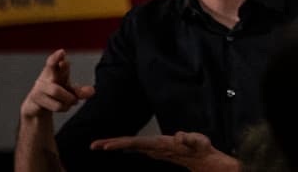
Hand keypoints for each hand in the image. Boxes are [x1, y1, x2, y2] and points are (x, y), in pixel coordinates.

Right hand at [20, 49, 94, 120]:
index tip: (61, 52)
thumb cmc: (56, 91)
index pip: (55, 60)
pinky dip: (65, 107)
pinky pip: (56, 105)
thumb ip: (80, 91)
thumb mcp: (69, 90)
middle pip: (51, 67)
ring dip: (69, 98)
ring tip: (73, 101)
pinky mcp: (35, 99)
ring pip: (57, 91)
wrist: (36, 106)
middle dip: (56, 61)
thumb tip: (92, 92)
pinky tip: (64, 107)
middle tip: (64, 62)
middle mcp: (47, 75)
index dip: (57, 56)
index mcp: (56, 69)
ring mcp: (39, 87)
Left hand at [88, 132, 236, 170]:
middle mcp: (155, 148)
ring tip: (99, 146)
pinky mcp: (157, 150)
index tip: (106, 147)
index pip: (138, 143)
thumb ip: (190, 139)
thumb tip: (179, 136)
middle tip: (93, 146)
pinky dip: (126, 145)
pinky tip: (118, 146)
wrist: (204, 161)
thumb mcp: (199, 142)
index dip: (122, 144)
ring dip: (116, 145)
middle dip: (112, 145)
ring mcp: (155, 150)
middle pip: (130, 145)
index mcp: (162, 145)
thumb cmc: (201, 150)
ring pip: (131, 146)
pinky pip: (138, 146)